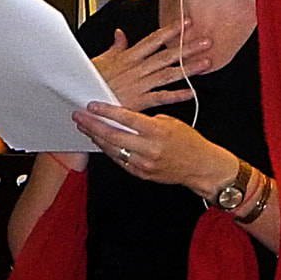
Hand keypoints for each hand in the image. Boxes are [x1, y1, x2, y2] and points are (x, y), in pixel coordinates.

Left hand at [72, 101, 233, 196]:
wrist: (201, 167)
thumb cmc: (189, 141)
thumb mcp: (170, 122)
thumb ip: (146, 120)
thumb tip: (123, 116)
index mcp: (158, 131)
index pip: (126, 119)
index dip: (106, 111)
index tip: (92, 106)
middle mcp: (149, 148)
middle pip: (113, 136)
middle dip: (93, 125)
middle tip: (79, 117)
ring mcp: (144, 163)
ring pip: (112, 150)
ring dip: (96, 138)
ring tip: (85, 128)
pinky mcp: (141, 173)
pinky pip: (119, 161)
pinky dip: (108, 150)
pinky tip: (100, 142)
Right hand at [92, 21, 210, 111]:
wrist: (81, 101)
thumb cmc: (88, 82)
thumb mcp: (100, 60)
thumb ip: (115, 47)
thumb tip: (120, 34)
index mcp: (128, 57)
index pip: (153, 40)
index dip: (171, 30)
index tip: (187, 22)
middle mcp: (137, 69)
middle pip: (166, 55)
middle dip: (187, 47)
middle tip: (207, 41)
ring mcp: (139, 85)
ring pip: (168, 74)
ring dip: (188, 68)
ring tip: (206, 62)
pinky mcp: (138, 102)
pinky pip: (160, 98)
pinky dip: (176, 95)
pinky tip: (191, 92)